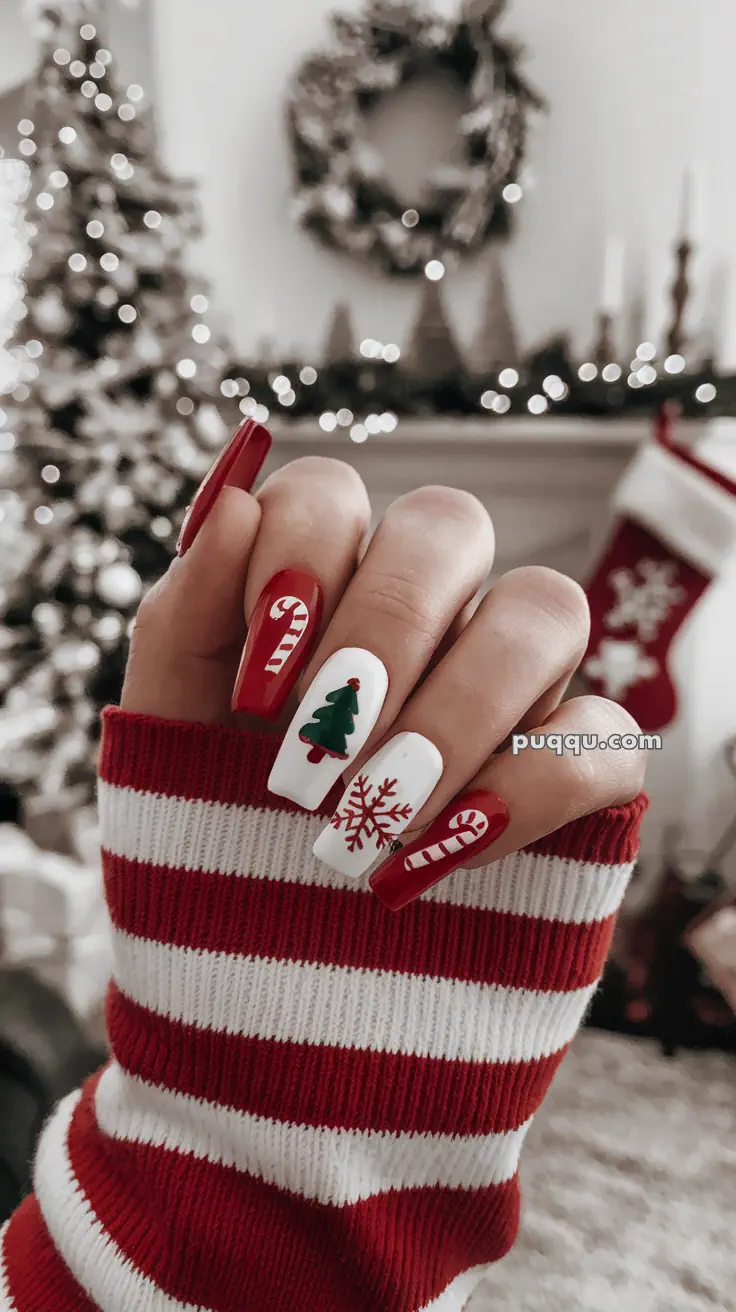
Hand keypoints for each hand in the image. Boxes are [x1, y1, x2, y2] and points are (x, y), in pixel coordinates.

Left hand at [122, 455, 645, 902]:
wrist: (258, 975)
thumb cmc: (211, 830)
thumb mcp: (167, 731)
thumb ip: (186, 616)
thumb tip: (235, 501)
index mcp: (324, 583)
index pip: (331, 494)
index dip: (297, 564)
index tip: (253, 692)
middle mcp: (429, 614)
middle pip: (451, 524)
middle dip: (384, 628)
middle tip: (316, 754)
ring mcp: (509, 688)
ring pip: (545, 610)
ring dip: (455, 707)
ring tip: (371, 814)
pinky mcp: (574, 776)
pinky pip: (603, 739)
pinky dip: (524, 791)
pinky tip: (436, 854)